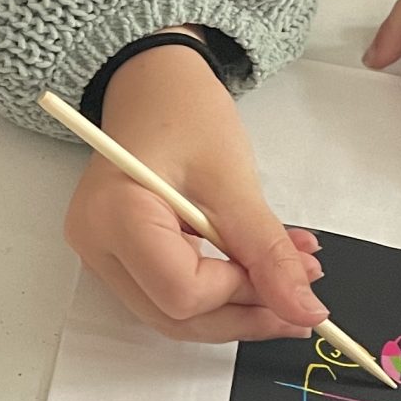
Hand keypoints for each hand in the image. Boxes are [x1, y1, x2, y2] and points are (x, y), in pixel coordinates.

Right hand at [65, 39, 327, 343]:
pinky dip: (219, 290)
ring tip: (289, 280)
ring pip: (174, 315)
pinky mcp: (119, 256)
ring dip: (237, 307)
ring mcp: (102, 254)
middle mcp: (97, 246)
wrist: (153, 83)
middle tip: (302, 302)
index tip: (284, 273)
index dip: (239, 292)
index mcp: (114, 217)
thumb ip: (267, 249)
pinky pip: (170, 293)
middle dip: (244, 314)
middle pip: (175, 317)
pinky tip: (257, 269)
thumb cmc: (182, 111)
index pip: (181, 293)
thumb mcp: (233, 177)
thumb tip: (304, 309)